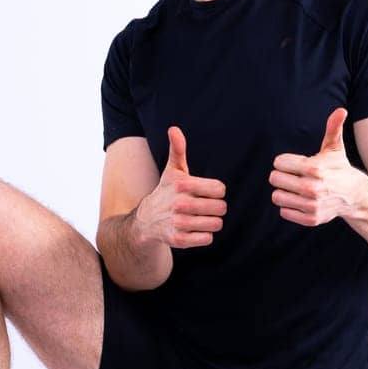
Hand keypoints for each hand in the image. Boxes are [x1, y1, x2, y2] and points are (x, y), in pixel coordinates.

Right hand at [136, 125, 226, 248]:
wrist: (146, 220)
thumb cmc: (166, 192)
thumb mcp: (172, 171)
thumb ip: (177, 150)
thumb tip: (174, 129)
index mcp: (182, 185)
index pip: (220, 189)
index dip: (217, 192)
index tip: (209, 193)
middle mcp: (180, 203)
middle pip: (220, 208)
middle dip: (217, 208)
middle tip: (208, 208)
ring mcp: (178, 223)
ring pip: (215, 224)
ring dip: (213, 222)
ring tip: (203, 219)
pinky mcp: (179, 240)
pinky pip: (207, 239)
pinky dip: (205, 235)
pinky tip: (196, 230)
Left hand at [269, 107, 367, 226]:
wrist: (354, 195)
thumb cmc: (340, 168)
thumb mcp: (335, 148)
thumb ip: (333, 128)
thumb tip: (341, 110)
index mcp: (314, 168)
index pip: (279, 163)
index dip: (284, 162)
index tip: (294, 164)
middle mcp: (312, 188)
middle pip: (275, 179)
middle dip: (281, 176)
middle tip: (292, 176)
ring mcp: (311, 205)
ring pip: (277, 196)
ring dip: (283, 192)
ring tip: (295, 188)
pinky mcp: (311, 219)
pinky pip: (284, 212)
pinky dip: (289, 206)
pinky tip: (300, 200)